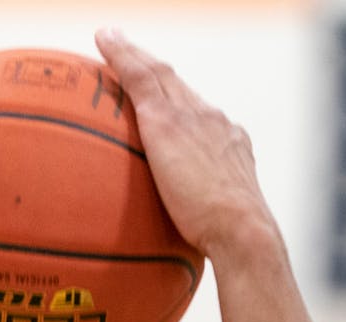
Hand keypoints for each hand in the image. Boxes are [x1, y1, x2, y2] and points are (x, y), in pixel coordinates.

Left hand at [95, 29, 277, 259]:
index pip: (200, 116)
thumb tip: (184, 258)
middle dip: (156, 69)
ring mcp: (193, 117)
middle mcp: (215, 121)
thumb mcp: (219, 231)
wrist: (244, 232)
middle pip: (178, 87)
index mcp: (229, 144)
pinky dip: (121, 55)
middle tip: (132, 55)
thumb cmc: (232, 247)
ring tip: (111, 39)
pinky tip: (101, 40)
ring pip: (159, 75)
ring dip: (134, 54)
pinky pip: (139, 77)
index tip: (167, 101)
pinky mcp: (167, 122)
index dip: (181, 103)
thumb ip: (201, 228)